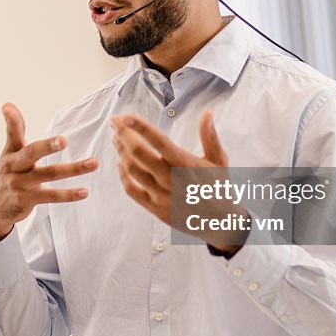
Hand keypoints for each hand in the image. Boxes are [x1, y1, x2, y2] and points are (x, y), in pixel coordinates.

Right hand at [0, 103, 98, 245]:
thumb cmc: (7, 177)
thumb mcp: (8, 154)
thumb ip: (14, 131)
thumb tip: (8, 104)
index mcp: (11, 152)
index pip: (11, 133)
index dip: (11, 120)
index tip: (7, 107)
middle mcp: (13, 166)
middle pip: (31, 153)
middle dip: (47, 146)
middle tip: (64, 140)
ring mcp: (19, 184)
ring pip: (49, 174)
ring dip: (73, 169)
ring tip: (93, 163)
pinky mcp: (26, 199)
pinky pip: (51, 196)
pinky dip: (69, 194)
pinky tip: (84, 191)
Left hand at [111, 110, 239, 253]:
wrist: (219, 223)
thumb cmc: (218, 187)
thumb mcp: (219, 160)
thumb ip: (209, 136)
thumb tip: (207, 112)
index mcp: (186, 165)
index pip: (160, 142)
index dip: (141, 128)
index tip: (126, 116)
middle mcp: (171, 179)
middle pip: (140, 154)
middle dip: (124, 134)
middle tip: (116, 122)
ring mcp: (161, 195)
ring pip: (133, 170)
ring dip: (121, 152)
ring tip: (116, 138)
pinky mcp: (154, 207)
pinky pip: (132, 190)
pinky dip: (123, 175)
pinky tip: (120, 163)